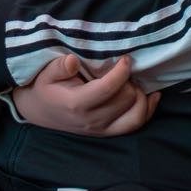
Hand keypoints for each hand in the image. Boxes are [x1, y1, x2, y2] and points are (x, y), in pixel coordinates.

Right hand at [9, 54, 158, 135]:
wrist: (39, 111)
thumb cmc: (45, 88)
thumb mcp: (46, 73)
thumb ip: (59, 67)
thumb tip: (72, 61)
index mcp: (77, 104)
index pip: (109, 89)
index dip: (122, 72)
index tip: (125, 59)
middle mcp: (92, 120)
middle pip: (126, 99)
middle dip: (130, 81)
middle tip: (125, 69)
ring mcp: (101, 128)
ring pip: (136, 114)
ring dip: (140, 95)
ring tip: (133, 81)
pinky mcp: (108, 132)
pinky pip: (136, 124)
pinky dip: (148, 109)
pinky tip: (151, 95)